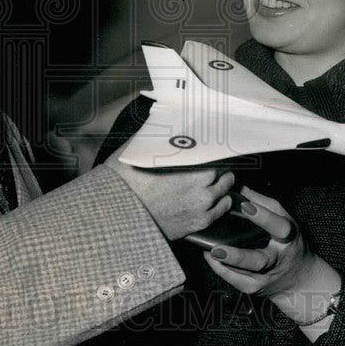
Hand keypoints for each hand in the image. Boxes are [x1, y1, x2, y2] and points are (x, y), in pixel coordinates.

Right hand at [104, 143, 234, 240]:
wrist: (118, 216)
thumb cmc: (125, 183)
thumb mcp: (137, 150)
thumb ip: (156, 136)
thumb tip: (163, 122)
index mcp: (190, 161)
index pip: (216, 150)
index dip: (213, 147)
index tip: (211, 145)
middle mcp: (201, 182)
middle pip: (223, 168)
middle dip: (218, 164)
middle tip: (212, 162)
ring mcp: (202, 204)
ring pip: (226, 188)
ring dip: (222, 182)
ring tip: (217, 179)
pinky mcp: (199, 222)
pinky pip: (222, 209)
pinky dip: (222, 201)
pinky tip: (218, 198)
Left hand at [203, 187, 339, 315]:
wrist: (299, 280)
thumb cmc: (287, 242)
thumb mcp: (283, 219)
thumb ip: (263, 203)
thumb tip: (240, 187)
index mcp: (287, 239)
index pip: (278, 227)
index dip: (263, 217)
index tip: (245, 206)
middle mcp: (277, 260)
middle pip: (257, 260)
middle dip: (237, 256)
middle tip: (217, 249)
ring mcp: (265, 277)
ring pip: (242, 274)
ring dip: (223, 263)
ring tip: (207, 251)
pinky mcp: (253, 288)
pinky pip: (234, 281)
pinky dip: (221, 269)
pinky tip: (209, 257)